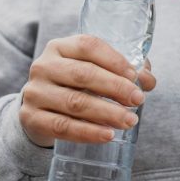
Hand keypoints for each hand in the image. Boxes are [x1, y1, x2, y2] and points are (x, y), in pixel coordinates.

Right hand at [20, 35, 156, 147]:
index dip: (115, 60)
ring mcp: (34, 92)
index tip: (136, 76)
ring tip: (129, 121)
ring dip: (107, 113)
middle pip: (83, 74)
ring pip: (75, 102)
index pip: (89, 46)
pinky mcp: (30, 118)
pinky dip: (88, 132)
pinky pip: (63, 127)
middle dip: (115, 88)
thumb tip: (148, 81)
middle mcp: (43, 66)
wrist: (40, 108)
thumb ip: (124, 71)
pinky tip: (108, 135)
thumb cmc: (76, 85)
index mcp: (60, 47)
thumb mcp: (96, 71)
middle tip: (138, 100)